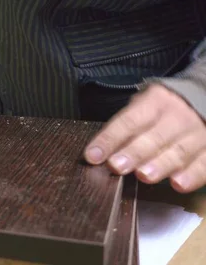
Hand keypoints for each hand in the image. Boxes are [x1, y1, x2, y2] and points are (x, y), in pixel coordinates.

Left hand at [84, 84, 205, 192]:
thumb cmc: (164, 109)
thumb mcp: (143, 108)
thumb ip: (125, 129)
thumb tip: (99, 154)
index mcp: (156, 102)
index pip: (129, 121)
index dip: (110, 139)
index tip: (92, 156)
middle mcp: (178, 116)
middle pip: (155, 136)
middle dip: (135, 152)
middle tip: (117, 166)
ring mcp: (199, 132)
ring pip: (180, 150)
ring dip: (161, 164)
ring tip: (145, 175)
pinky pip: (204, 163)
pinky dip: (193, 175)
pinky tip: (179, 184)